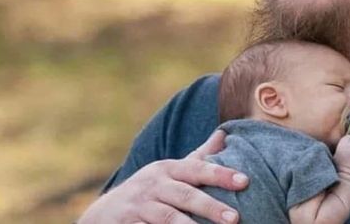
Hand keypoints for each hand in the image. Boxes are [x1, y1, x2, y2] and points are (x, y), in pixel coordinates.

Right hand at [77, 130, 248, 223]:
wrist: (104, 213)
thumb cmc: (149, 190)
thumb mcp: (170, 171)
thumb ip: (198, 157)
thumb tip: (224, 134)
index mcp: (167, 169)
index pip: (198, 169)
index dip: (221, 174)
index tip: (245, 181)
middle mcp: (153, 185)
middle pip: (185, 195)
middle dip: (210, 206)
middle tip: (235, 218)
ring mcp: (139, 206)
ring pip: (166, 217)